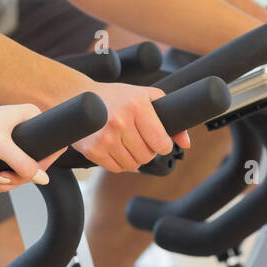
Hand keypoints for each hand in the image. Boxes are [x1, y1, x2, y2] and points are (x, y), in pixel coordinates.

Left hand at [0, 104, 51, 192]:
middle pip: (33, 165)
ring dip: (3, 182)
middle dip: (14, 178)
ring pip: (18, 172)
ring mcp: (12, 141)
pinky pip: (7, 172)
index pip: (50, 148)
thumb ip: (22, 163)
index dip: (40, 167)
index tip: (21, 175)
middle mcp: (24, 128)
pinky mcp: (0, 151)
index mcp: (30, 117)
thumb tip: (43, 179)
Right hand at [73, 81, 189, 172]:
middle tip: (138, 138)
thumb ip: (170, 117)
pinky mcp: (93, 150)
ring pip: (133, 165)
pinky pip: (117, 168)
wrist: (80, 97)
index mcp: (137, 105)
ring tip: (126, 142)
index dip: (163, 145)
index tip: (158, 140)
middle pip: (148, 156)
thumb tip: (186, 143)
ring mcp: (105, 137)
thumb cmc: (118, 97)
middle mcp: (120, 121)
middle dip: (147, 150)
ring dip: (134, 158)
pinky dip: (120, 162)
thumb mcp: (147, 97)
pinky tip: (115, 147)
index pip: (161, 143)